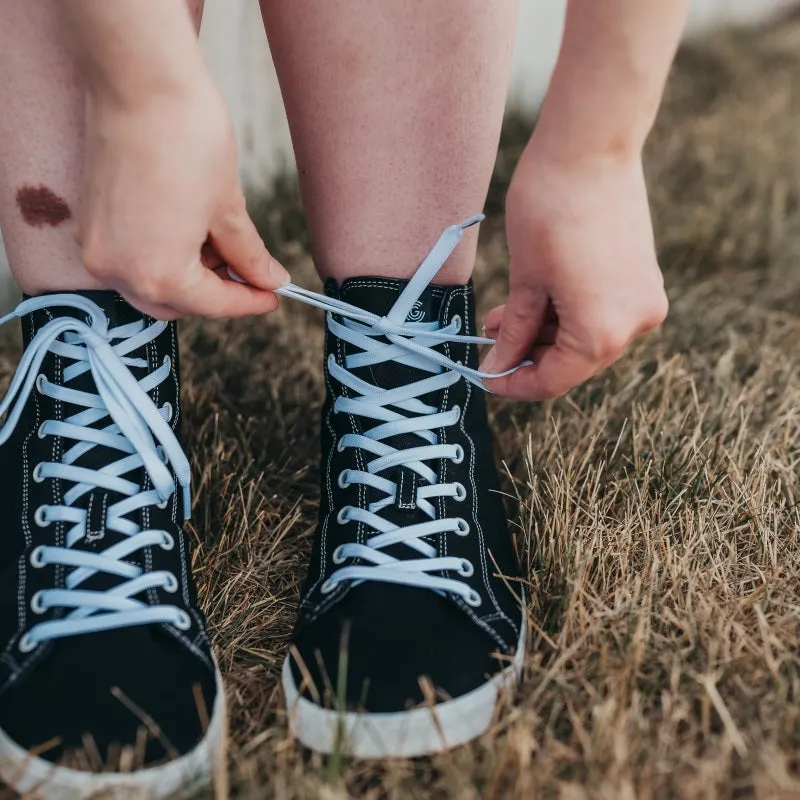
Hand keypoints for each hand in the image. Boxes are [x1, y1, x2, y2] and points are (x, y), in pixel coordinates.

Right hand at [78, 77, 288, 319]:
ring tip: (222, 246)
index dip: (249, 302)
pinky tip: (190, 234)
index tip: (272, 296)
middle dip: (214, 293)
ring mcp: (98, 248)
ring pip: (150, 286)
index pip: (212, 305)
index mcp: (158, 274)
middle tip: (250, 274)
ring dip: (187, 277)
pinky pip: (130, 261)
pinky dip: (160, 259)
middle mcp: (118, 271)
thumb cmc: (187, 139)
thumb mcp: (228, 208)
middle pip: (176, 304)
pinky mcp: (90, 225)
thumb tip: (268, 278)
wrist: (140, 83)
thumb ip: (247, 255)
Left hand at [481, 140, 667, 399]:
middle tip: (489, 339)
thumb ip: (516, 332)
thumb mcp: (525, 281)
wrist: (591, 146)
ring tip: (503, 314)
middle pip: (572, 362)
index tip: (485, 376)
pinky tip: (534, 299)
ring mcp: (643, 301)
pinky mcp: (642, 279)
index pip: (552, 381)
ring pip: (585, 338)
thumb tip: (499, 367)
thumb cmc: (550, 209)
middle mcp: (634, 325)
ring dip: (543, 333)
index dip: (513, 383)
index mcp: (602, 333)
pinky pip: (600, 313)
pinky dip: (566, 313)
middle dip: (527, 354)